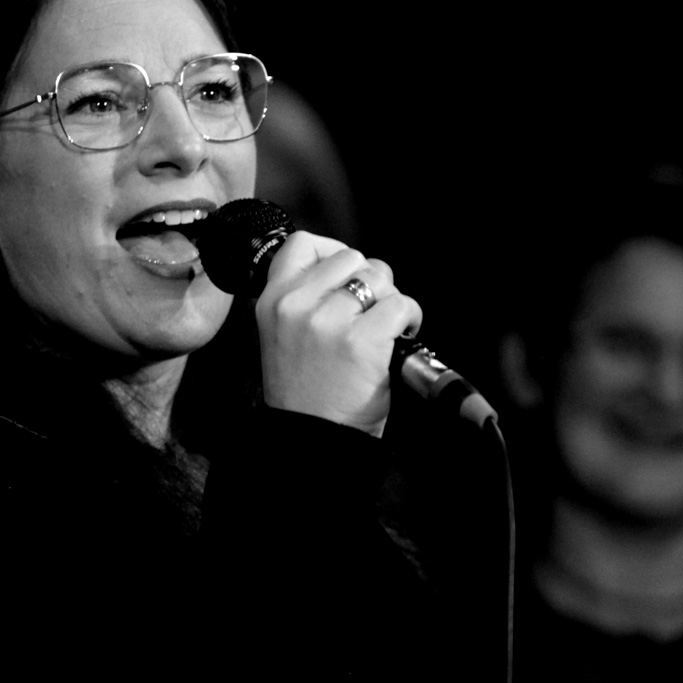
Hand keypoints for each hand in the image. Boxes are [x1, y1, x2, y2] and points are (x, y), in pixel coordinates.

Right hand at [254, 232, 422, 436]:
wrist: (313, 439)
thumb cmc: (305, 393)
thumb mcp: (282, 335)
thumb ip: (304, 297)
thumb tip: (348, 269)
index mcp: (272, 301)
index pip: (303, 243)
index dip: (332, 251)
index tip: (345, 275)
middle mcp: (296, 305)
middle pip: (351, 257)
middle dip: (369, 279)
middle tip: (370, 310)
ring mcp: (328, 321)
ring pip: (379, 278)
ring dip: (391, 300)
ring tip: (386, 326)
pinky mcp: (362, 340)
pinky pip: (400, 305)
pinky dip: (410, 318)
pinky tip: (401, 336)